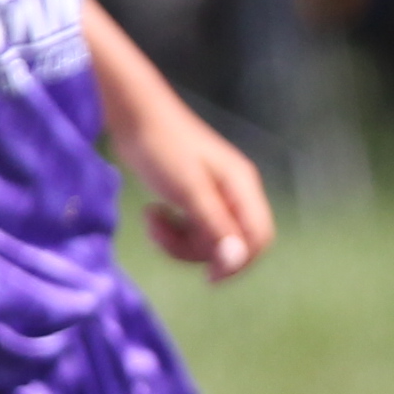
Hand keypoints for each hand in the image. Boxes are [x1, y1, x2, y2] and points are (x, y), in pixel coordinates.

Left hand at [123, 97, 272, 280]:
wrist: (133, 115)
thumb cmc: (161, 148)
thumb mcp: (188, 190)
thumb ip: (215, 225)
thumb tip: (237, 260)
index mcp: (243, 187)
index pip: (259, 237)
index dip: (238, 262)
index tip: (207, 278)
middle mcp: (235, 193)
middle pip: (232, 242)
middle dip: (196, 249)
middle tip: (161, 236)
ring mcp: (215, 195)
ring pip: (208, 238)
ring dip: (178, 240)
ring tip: (152, 220)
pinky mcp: (195, 196)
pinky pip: (193, 228)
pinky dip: (172, 229)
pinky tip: (154, 213)